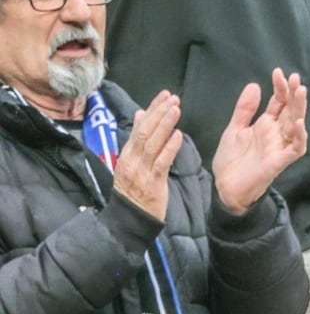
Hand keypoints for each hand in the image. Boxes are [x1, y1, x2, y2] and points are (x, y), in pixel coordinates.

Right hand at [112, 91, 184, 220]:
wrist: (128, 219)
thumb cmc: (134, 189)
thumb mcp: (132, 162)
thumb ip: (137, 138)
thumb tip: (140, 114)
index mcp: (127, 153)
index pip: (139, 126)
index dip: (152, 109)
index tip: (164, 94)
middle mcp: (132, 160)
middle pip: (145, 132)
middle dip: (159, 113)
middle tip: (172, 97)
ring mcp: (140, 171)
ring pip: (152, 144)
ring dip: (165, 125)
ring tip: (176, 109)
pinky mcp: (152, 183)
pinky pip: (161, 163)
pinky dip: (169, 148)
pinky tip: (178, 135)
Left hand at [211, 70, 308, 213]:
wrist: (224, 188)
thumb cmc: (231, 160)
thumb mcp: (234, 129)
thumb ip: (244, 109)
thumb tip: (254, 85)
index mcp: (266, 125)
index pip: (279, 102)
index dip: (280, 88)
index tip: (278, 72)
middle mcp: (276, 133)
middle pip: (290, 110)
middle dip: (294, 93)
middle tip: (295, 77)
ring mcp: (280, 146)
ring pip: (296, 124)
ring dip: (299, 108)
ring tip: (300, 91)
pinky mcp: (280, 161)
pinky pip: (295, 147)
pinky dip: (299, 136)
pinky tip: (297, 123)